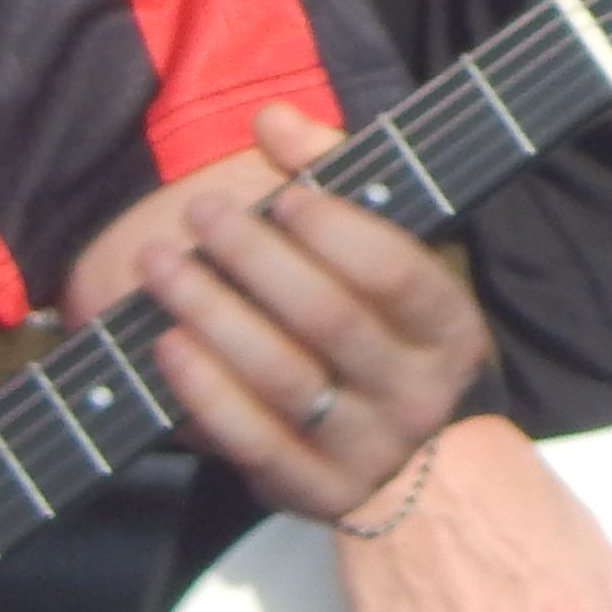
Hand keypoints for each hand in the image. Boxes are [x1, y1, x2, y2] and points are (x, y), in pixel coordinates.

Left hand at [68, 104, 485, 520]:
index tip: (279, 195)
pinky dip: (204, 390)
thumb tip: (273, 119)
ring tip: (162, 263)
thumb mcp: (384, 256)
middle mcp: (417, 394)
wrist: (409, 466)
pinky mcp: (314, 492)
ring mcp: (367, 451)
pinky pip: (253, 442)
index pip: (395, 270)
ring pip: (284, 378)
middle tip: (202, 213)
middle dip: (255, 258)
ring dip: (213, 313)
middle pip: (329, 318)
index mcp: (448, 329)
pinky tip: (167, 342)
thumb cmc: (382, 334)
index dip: (332, 227)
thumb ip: (333, 177)